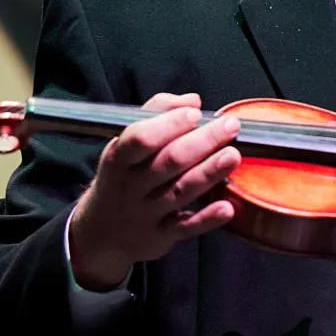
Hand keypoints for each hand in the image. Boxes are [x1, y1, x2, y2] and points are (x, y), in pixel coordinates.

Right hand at [67, 92, 241, 289]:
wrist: (101, 232)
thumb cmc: (121, 177)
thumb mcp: (124, 144)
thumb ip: (156, 114)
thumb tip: (192, 100)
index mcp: (119, 158)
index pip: (140, 139)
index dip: (168, 124)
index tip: (195, 113)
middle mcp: (131, 186)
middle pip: (168, 162)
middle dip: (201, 142)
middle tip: (230, 126)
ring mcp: (146, 213)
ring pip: (180, 191)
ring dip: (208, 173)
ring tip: (233, 156)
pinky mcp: (161, 236)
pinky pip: (186, 228)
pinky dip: (207, 219)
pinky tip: (227, 207)